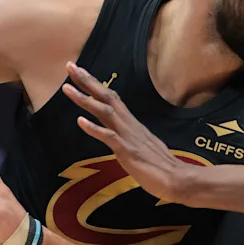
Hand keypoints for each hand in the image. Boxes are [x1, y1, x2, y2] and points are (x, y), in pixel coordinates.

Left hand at [62, 62, 189, 203]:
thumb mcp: (142, 145)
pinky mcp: (127, 150)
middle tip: (70, 66)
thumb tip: (122, 136)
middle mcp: (129, 124)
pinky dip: (94, 128)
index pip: (111, 98)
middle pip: (106, 96)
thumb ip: (130, 137)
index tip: (79, 72)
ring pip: (104, 112)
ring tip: (67, 88)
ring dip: (85, 99)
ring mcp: (128, 136)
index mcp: (131, 123)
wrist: (177, 178)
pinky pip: (109, 137)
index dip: (94, 84)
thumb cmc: (160, 165)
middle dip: (87, 81)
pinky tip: (80, 121)